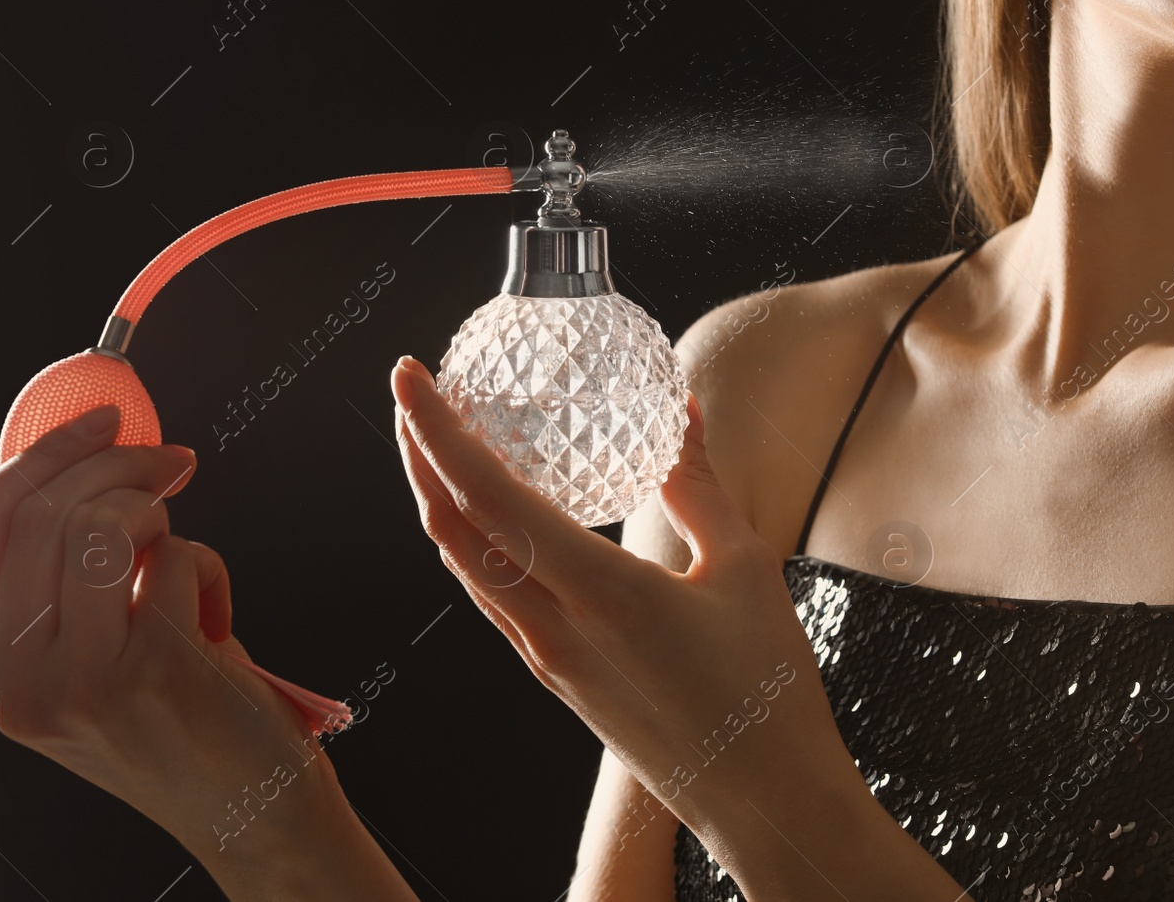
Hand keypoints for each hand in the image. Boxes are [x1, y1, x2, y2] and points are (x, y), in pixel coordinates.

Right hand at [0, 406, 368, 887]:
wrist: (250, 811)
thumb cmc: (183, 720)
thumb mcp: (94, 654)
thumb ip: (68, 578)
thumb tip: (87, 461)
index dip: (40, 454)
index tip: (98, 419)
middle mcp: (20, 680)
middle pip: (43, 510)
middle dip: (117, 461)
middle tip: (171, 462)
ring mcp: (81, 680)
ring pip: (103, 524)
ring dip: (160, 512)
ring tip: (184, 554)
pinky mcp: (153, 670)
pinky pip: (179, 556)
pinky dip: (211, 568)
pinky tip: (216, 622)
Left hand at [389, 356, 855, 843]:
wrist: (762, 800)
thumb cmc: (764, 690)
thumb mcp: (743, 569)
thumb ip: (699, 485)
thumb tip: (682, 411)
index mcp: (598, 592)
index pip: (486, 497)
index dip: (437, 430)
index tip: (409, 374)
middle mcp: (553, 628)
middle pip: (452, 527)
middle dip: (419, 452)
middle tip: (413, 391)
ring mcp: (547, 658)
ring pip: (463, 566)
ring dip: (437, 497)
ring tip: (439, 443)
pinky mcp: (557, 677)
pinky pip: (492, 597)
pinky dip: (471, 541)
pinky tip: (489, 519)